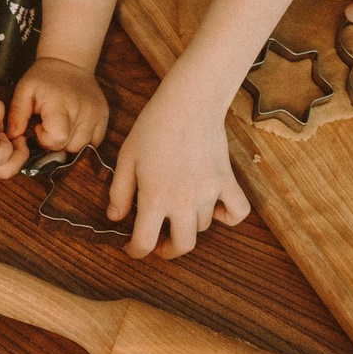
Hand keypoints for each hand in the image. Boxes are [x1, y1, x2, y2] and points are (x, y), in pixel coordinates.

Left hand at [7, 55, 109, 154]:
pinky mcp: (104, 116)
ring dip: (69, 143)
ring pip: (83, 147)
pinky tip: (73, 127)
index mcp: (60, 103)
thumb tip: (13, 138)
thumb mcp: (24, 90)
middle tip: (49, 126)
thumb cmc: (43, 77)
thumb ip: (17, 115)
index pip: (58, 138)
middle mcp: (82, 110)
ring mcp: (96, 114)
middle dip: (56, 143)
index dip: (45, 139)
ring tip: (61, 126)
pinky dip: (83, 140)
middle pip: (70, 147)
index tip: (39, 126)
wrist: (70, 61)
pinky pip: (95, 142)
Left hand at [105, 79, 248, 258]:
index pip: (145, 243)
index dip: (135, 251)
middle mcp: (184, 202)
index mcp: (154, 198)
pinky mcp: (227, 181)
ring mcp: (210, 193)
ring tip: (178, 209)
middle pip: (182, 246)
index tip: (132, 247)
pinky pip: (237, 212)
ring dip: (189, 225)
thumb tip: (114, 218)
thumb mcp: (126, 158)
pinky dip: (228, 216)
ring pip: (202, 226)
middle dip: (168, 250)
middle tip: (159, 241)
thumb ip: (119, 192)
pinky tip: (215, 208)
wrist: (188, 102)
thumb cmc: (153, 127)